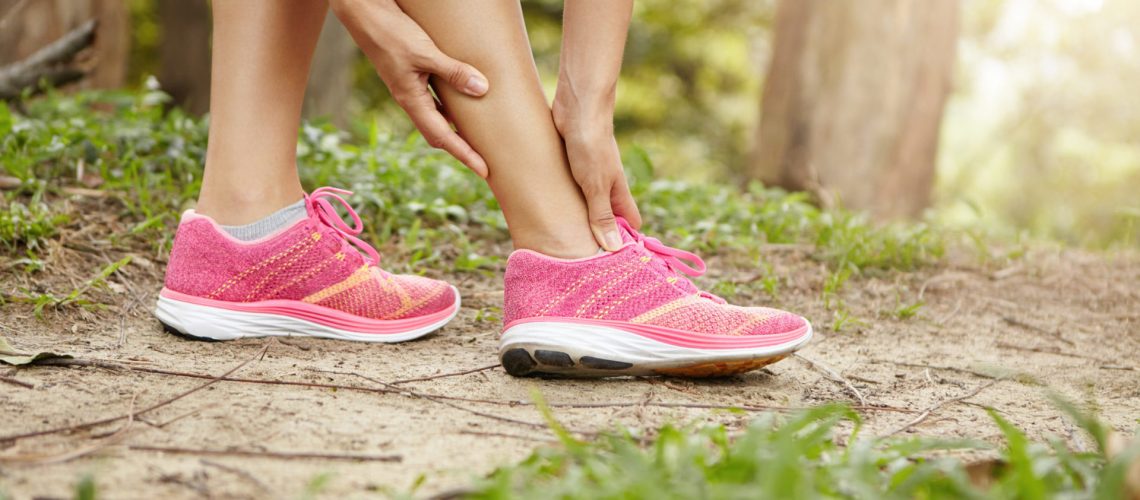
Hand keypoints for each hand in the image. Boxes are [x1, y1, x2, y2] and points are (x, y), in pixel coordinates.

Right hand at [330, 0, 488, 176]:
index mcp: (411, 100)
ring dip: (456, 131)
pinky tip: (464, 104)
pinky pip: (435, 100)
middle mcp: (410, 99)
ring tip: (478, 139)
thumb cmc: (391, 32)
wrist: (365, 14)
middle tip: (484, 162)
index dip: (465, 155)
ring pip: (437, 118)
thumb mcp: (425, 53)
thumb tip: (482, 89)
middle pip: (439, 135)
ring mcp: (410, 89)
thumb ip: (454, 71)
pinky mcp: (411, 76)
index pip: (443, 137)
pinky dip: (451, 109)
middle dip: (461, 150)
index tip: (484, 171)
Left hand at [552, 92, 641, 250]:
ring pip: (586, 203)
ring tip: (563, 242)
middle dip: (598, 235)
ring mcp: (587, 174)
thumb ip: (601, 216)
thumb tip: (614, 248)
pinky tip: (548, 211)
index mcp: (617, 191)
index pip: (629, 222)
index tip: (614, 263)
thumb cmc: (590, 145)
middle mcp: (605, 184)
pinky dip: (563, 202)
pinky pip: (569, 189)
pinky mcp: (570, 164)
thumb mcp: (595, 186)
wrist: (576, 107)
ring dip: (578, 219)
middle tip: (583, 260)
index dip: (625, 241)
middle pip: (606, 216)